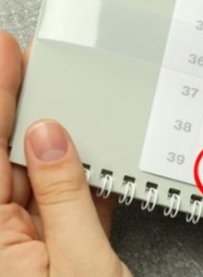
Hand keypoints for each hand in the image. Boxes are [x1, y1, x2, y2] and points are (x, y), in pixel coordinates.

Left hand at [0, 32, 131, 276]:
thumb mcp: (83, 267)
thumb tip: (51, 137)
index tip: (6, 52)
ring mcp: (26, 246)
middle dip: (14, 106)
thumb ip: (66, 197)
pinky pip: (63, 202)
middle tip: (26, 57)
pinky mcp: (55, 252)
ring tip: (68, 93)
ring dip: (53, 139)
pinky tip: (88, 147)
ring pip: (35, 177)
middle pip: (2, 159)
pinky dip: (78, 176)